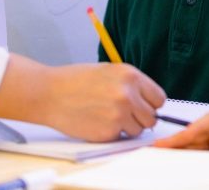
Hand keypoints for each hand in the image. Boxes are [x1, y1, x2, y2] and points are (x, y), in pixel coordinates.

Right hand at [39, 62, 165, 140]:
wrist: (50, 93)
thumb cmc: (75, 81)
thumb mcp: (109, 71)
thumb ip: (131, 84)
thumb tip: (149, 101)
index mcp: (131, 76)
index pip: (159, 98)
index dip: (150, 104)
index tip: (143, 106)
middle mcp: (128, 95)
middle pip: (152, 117)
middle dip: (140, 117)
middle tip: (123, 113)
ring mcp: (119, 114)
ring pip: (138, 130)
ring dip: (127, 127)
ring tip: (107, 115)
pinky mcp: (108, 132)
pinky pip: (121, 138)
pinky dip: (112, 133)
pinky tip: (97, 121)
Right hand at [155, 102, 208, 152]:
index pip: (205, 125)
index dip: (187, 133)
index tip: (171, 141)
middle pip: (194, 134)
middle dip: (174, 141)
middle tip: (154, 149)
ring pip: (194, 140)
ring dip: (178, 146)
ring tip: (158, 153)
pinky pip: (201, 145)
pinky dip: (188, 149)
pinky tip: (176, 154)